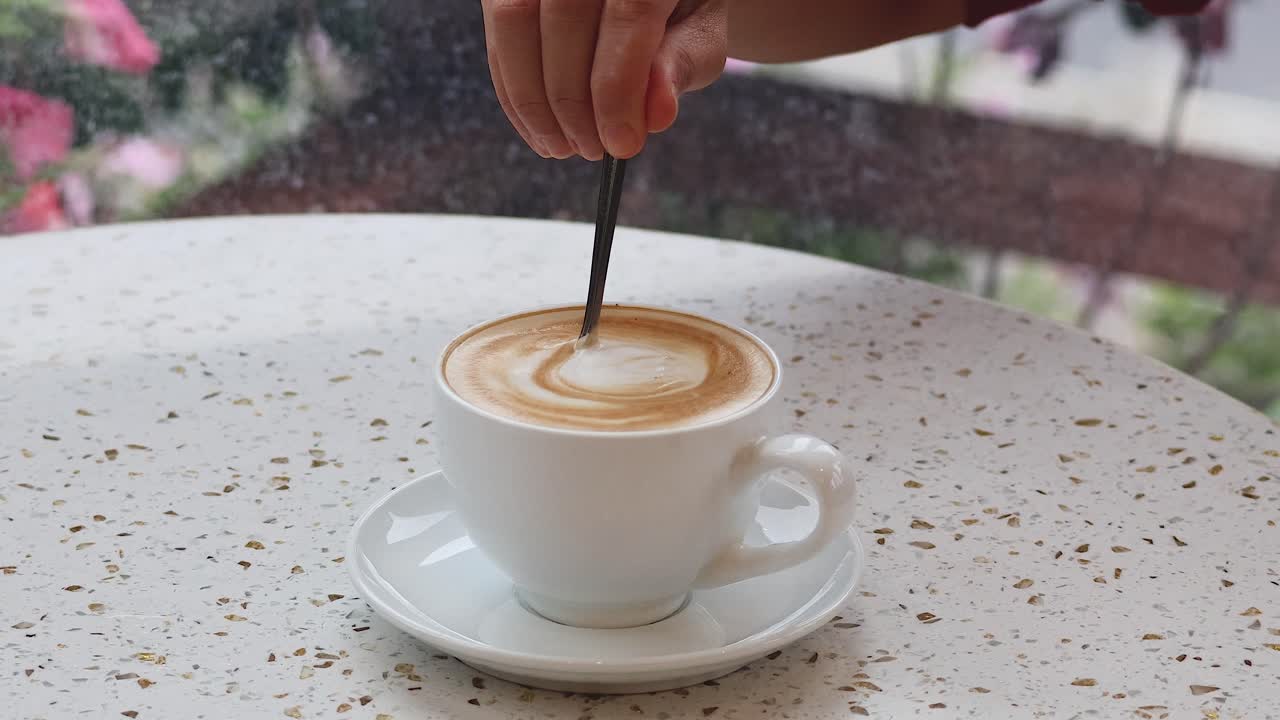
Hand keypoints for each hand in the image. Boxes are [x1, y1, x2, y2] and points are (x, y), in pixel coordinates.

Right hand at [481, 0, 726, 159]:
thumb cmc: (678, 9)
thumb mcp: (700, 33)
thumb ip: (680, 65)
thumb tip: (656, 115)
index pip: (628, 13)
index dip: (618, 87)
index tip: (621, 144)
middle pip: (563, 16)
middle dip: (572, 99)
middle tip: (592, 149)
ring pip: (515, 21)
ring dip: (533, 100)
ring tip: (563, 146)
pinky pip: (499, 32)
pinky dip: (514, 90)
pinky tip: (541, 129)